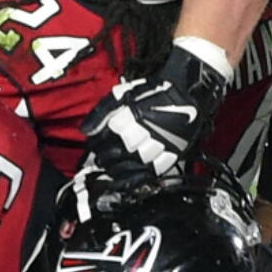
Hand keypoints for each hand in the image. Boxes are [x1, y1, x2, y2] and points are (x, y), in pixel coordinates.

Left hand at [81, 44, 228, 189]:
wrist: (185, 93)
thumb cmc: (153, 93)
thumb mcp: (121, 94)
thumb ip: (101, 112)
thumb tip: (86, 130)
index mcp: (129, 117)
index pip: (104, 139)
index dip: (96, 145)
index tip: (94, 146)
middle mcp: (144, 132)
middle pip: (117, 154)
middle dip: (105, 159)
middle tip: (101, 159)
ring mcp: (160, 144)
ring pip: (134, 164)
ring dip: (119, 170)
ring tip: (112, 168)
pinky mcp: (173, 153)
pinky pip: (154, 171)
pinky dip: (139, 178)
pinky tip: (130, 179)